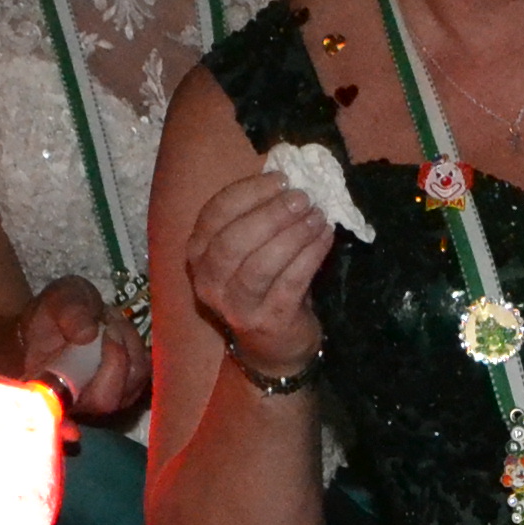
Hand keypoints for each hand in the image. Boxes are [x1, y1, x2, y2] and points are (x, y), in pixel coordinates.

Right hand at [18, 273, 148, 422]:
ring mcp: (106, 400)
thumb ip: (67, 312)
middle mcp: (78, 403)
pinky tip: (118, 329)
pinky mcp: (128, 390)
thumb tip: (86, 334)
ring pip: (130, 385)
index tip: (73, 433)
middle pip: (105, 400)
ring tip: (108, 319)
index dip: (64, 426)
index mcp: (48, 386)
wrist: (69, 315)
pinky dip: (137, 345)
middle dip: (115, 358)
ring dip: (127, 343)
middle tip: (106, 322)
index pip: (55, 415)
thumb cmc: (55, 312)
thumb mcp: (57, 299)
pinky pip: (144, 373)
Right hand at [184, 168, 337, 386]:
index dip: (248, 192)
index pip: (215, 215)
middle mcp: (209, 283)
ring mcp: (236, 306)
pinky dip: (310, 256)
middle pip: (233, 240)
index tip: (281, 179)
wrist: (274, 349)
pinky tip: (325, 236)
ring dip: (293, 234)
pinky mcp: (268, 322)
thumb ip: (257, 217)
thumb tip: (287, 174)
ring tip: (317, 215)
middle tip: (302, 197)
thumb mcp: (249, 252)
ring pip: (260, 264)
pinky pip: (290, 283)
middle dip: (271, 213)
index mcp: (198, 256)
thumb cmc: (263, 288)